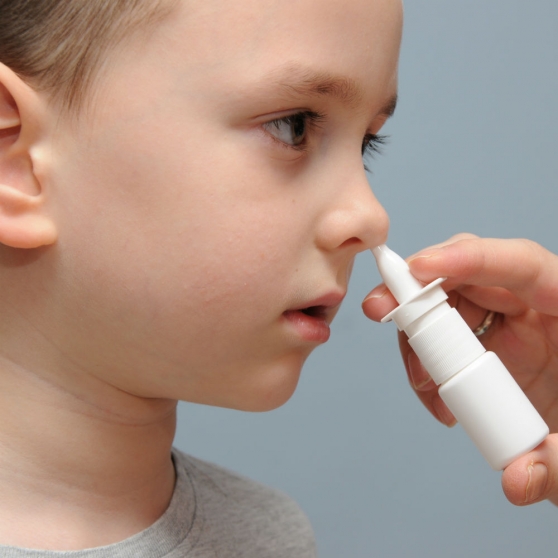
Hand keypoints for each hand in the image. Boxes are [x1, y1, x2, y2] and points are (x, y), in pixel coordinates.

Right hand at [362, 234, 557, 505]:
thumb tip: (517, 476)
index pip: (523, 264)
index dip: (469, 257)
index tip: (419, 267)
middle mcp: (538, 310)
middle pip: (469, 277)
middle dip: (419, 291)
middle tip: (381, 310)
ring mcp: (513, 328)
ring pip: (448, 305)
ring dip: (419, 338)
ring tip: (423, 385)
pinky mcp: (492, 349)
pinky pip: (446, 336)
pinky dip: (426, 362)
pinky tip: (434, 396)